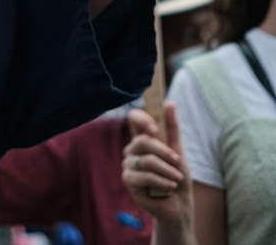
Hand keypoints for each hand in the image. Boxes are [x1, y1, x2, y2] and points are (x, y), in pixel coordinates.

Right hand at [123, 104, 193, 234]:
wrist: (179, 206)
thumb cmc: (178, 177)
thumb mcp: (179, 151)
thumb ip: (172, 128)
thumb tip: (170, 103)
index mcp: (141, 138)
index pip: (133, 118)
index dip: (141, 119)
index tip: (155, 127)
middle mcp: (132, 149)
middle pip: (142, 141)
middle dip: (164, 151)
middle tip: (178, 161)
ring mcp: (129, 165)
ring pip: (146, 160)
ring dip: (167, 169)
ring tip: (177, 178)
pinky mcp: (129, 181)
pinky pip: (145, 176)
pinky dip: (162, 181)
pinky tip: (170, 186)